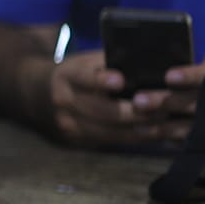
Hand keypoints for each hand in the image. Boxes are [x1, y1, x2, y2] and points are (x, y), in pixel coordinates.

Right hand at [40, 46, 204, 148]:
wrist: (39, 94)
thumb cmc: (78, 74)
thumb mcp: (87, 61)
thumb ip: (113, 63)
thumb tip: (152, 66)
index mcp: (68, 75)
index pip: (84, 78)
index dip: (101, 80)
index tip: (120, 80)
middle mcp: (64, 101)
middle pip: (102, 111)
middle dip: (136, 112)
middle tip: (164, 109)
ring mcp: (68, 124)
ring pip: (109, 131)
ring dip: (140, 129)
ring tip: (165, 124)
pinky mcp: (77, 140)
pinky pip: (111, 142)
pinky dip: (135, 138)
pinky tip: (154, 134)